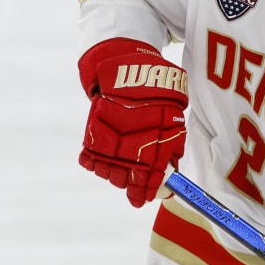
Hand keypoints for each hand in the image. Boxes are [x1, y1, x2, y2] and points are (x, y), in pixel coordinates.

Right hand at [78, 38, 188, 206]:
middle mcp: (131, 139)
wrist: (126, 66)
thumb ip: (172, 141)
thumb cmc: (156, 90)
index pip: (152, 173)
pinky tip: (104, 163)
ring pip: (109, 171)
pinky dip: (96, 164)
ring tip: (121, 176)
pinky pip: (90, 159)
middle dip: (132, 188)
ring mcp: (109, 137)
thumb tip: (172, 168)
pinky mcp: (92, 132)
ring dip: (116, 177)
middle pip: (128, 177)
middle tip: (136, 195)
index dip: (150, 189)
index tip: (149, 198)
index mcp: (155, 136)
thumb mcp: (174, 112)